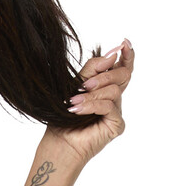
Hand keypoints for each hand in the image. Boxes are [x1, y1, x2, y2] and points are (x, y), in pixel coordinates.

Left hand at [48, 40, 134, 169]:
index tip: (125, 43)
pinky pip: (109, 106)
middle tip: (83, 85)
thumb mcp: (74, 85)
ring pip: (114, 90)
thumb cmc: (63, 118)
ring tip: (74, 102)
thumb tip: (112, 55)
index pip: (122, 68)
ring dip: (92, 94)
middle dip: (103, 76)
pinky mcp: (117, 125)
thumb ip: (93, 69)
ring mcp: (116, 112)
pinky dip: (92, 106)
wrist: (58, 143)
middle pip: (122, 75)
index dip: (127, 55)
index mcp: (105, 88)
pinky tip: (78, 110)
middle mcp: (113, 99)